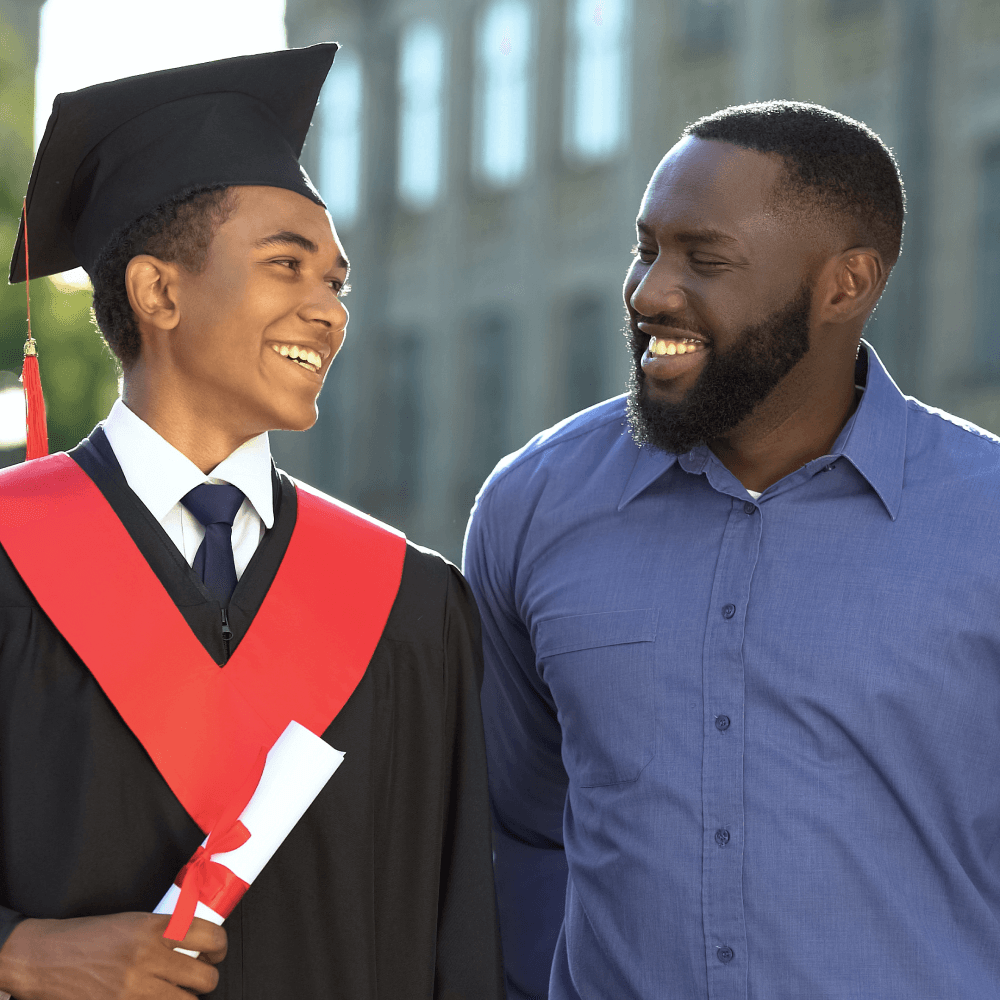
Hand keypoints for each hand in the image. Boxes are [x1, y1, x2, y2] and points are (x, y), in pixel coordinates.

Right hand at [0, 913, 225, 998]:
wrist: (45, 959)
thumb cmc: (87, 938)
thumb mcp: (132, 922)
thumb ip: (165, 931)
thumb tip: (196, 942)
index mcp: (153, 928)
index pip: (210, 936)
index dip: (220, 948)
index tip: (216, 953)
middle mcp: (147, 957)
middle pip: (204, 977)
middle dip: (206, 980)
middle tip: (198, 978)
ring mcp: (133, 988)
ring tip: (176, 993)